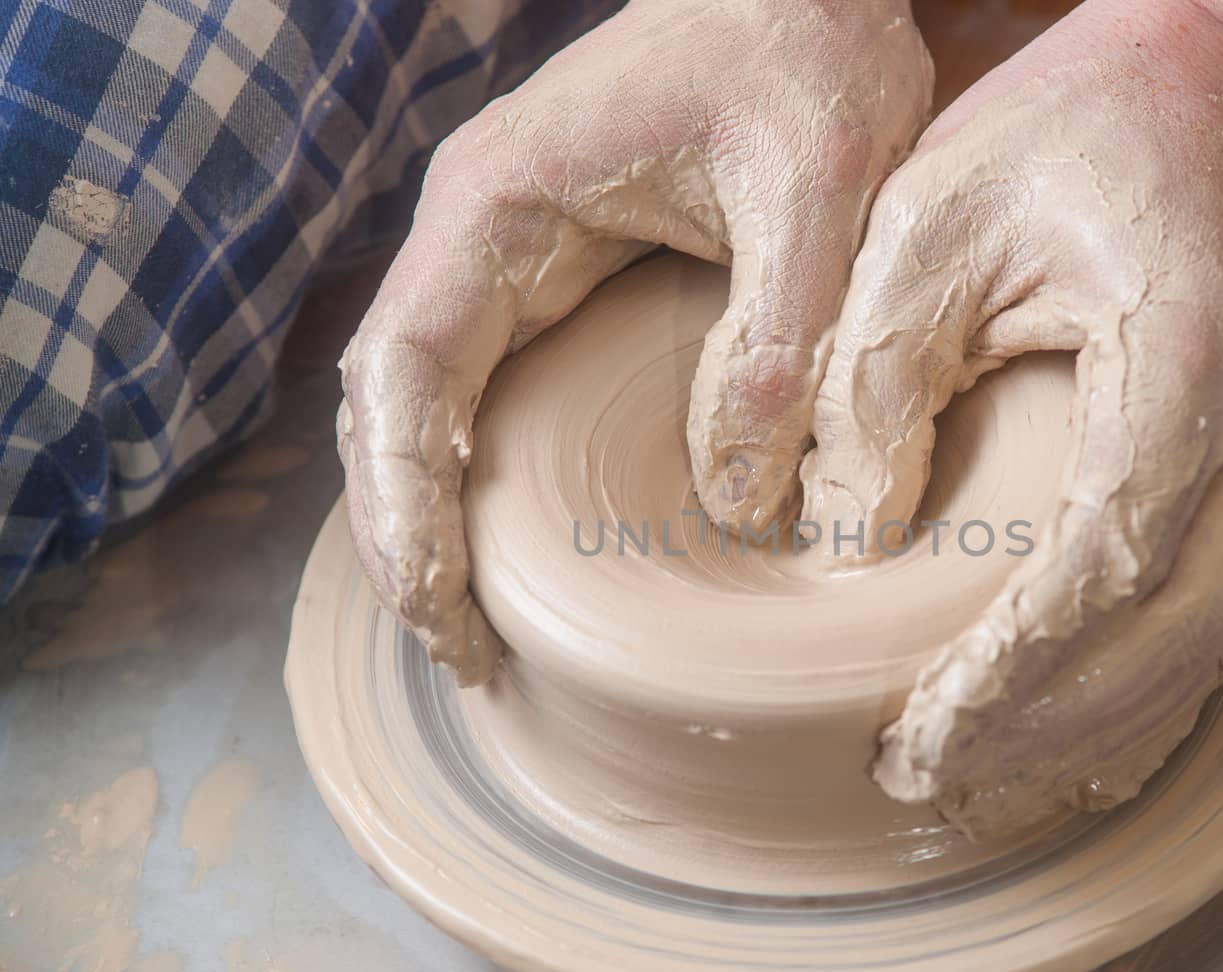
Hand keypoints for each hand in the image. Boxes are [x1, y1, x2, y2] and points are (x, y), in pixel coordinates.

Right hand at [337, 0, 932, 682]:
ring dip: (433, 512)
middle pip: (391, 402)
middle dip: (406, 530)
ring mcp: (511, 252)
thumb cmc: (804, 56)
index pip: (403, 366)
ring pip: (428, 401)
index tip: (436, 597)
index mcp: (502, 202)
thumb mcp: (819, 195)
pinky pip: (489, 384)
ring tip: (470, 627)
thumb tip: (740, 504)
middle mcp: (481, 231)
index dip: (402, 492)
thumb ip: (779, 342)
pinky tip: (513, 546)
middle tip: (459, 650)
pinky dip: (481, 471)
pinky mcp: (558, 270)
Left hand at [801, 2, 1222, 837]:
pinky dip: (1142, 696)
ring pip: (1204, 645)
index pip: (1109, 558)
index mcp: (1184, 362)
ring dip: (1093, 731)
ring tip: (974, 778)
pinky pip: (1217, 619)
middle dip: (1046, 727)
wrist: (1201, 98)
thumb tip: (844, 543)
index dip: (1021, 663)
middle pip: (1170, 635)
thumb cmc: (1061, 142)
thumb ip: (880, 377)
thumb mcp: (930, 220)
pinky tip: (1065, 740)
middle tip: (921, 775)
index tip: (924, 726)